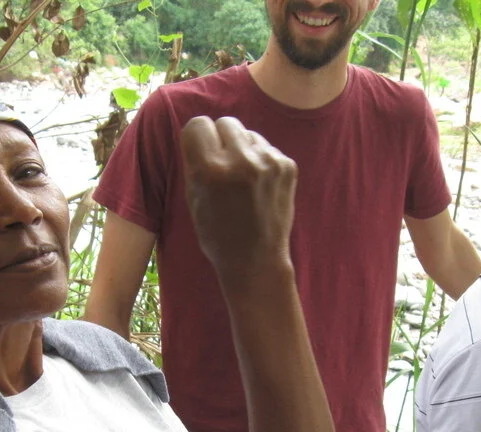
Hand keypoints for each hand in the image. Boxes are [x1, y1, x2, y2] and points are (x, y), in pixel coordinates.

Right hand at [180, 116, 296, 275]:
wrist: (256, 261)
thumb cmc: (217, 233)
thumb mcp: (193, 198)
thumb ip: (195, 161)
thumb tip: (203, 130)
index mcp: (210, 170)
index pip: (198, 124)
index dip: (197, 139)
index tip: (201, 153)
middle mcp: (240, 161)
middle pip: (225, 122)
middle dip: (221, 139)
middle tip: (222, 165)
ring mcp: (268, 162)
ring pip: (248, 133)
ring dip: (243, 149)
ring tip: (242, 180)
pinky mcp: (287, 166)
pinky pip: (266, 148)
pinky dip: (261, 161)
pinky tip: (258, 187)